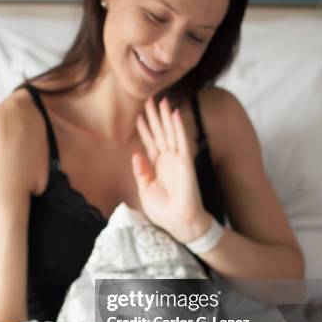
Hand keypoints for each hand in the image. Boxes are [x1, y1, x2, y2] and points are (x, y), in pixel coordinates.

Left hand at [132, 96, 210, 241]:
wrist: (178, 221)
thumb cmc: (163, 210)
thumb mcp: (145, 190)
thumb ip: (140, 172)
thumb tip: (136, 153)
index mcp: (156, 166)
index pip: (150, 143)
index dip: (145, 129)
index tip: (139, 115)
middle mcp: (167, 160)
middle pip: (160, 133)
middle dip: (154, 116)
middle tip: (149, 99)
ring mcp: (177, 159)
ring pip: (170, 132)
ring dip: (166, 116)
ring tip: (162, 100)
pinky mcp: (186, 162)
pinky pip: (182, 140)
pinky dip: (178, 127)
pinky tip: (175, 113)